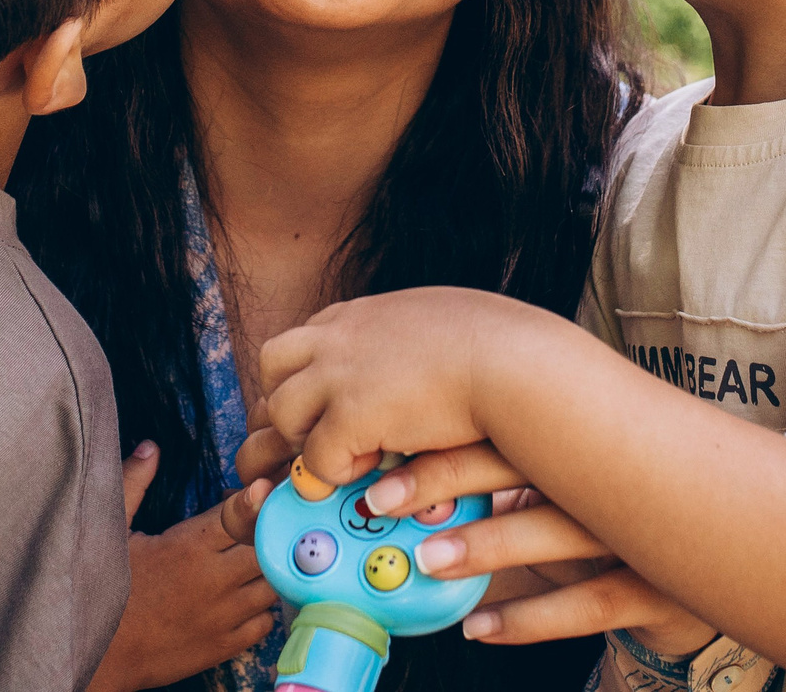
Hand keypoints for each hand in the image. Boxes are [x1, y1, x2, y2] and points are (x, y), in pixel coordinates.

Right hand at [89, 447, 275, 691]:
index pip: (243, 512)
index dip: (255, 498)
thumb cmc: (100, 592)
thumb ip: (132, 484)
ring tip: (255, 558)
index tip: (259, 489)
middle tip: (255, 525)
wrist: (98, 658)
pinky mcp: (225, 646)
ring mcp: (224, 616)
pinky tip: (246, 597)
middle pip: (269, 545)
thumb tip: (151, 448)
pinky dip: (263, 608)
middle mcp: (215, 580)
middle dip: (268, 530)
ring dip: (271, 567)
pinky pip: (266, 623)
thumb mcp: (110, 531)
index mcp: (189, 546)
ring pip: (275, 583)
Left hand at [260, 287, 540, 484]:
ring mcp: (339, 373)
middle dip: (288, 400)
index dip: (312, 374)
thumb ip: (410, 332)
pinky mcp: (350, 416)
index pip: (305, 338)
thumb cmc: (498, 343)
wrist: (513, 362)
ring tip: (348, 454)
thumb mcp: (440, 318)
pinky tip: (374, 469)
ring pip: (282, 411)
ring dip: (307, 438)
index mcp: (362, 313)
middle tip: (319, 431)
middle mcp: (340, 336)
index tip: (333, 400)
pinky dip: (337, 471)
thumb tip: (422, 340)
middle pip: (273, 364)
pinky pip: (317, 456)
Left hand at [367, 443, 710, 651]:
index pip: (506, 424)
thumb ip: (499, 492)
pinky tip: (479, 630)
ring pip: (561, 530)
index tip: (383, 466)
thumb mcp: (558, 497)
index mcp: (582, 441)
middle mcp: (614, 474)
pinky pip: (593, 603)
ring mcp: (643, 530)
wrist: (717, 564)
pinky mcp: (662, 586)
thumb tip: (403, 503)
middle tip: (385, 503)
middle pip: (528, 463)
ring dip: (488, 546)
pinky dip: (531, 618)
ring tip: (428, 561)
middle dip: (450, 479)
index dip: (443, 443)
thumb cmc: (610, 527)